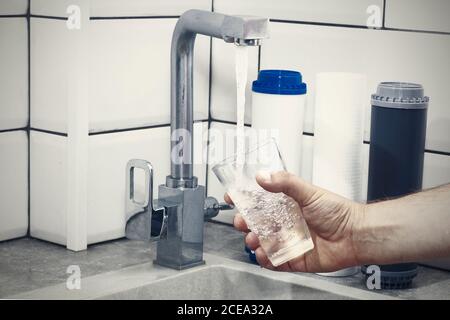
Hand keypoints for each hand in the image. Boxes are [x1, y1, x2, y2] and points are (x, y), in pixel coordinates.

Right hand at [226, 171, 365, 272]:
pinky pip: (274, 261)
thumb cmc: (337, 212)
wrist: (355, 235)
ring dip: (253, 241)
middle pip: (256, 223)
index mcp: (286, 205)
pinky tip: (264, 253)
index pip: (260, 201)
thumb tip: (263, 176)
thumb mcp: (308, 191)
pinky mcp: (293, 258)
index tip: (233, 198)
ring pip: (262, 242)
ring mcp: (288, 241)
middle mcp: (285, 222)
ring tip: (254, 239)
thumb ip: (284, 183)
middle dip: (245, 223)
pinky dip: (265, 259)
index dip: (245, 200)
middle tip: (242, 222)